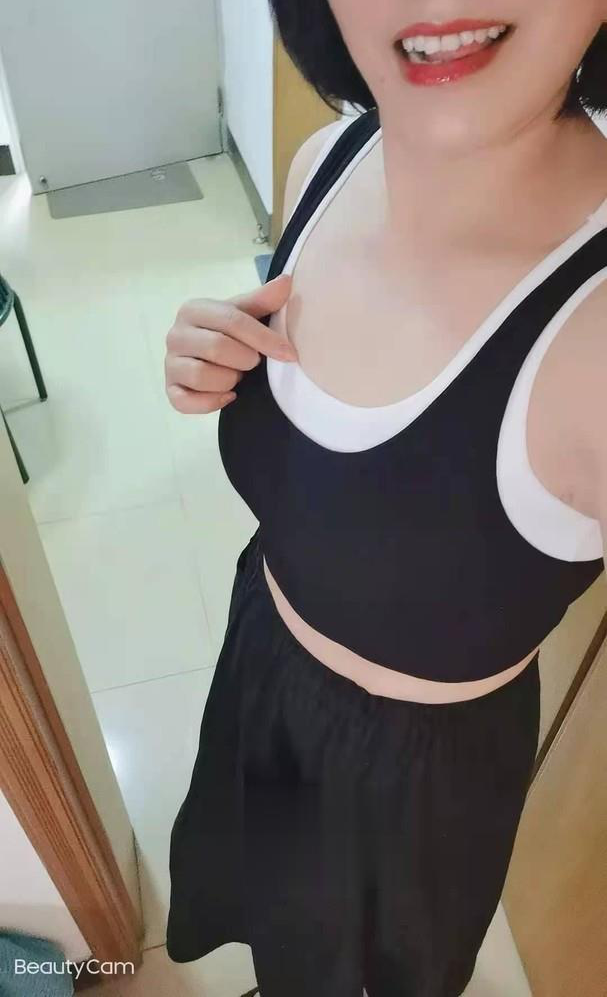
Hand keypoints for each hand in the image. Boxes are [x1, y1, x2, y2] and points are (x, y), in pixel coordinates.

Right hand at [165, 273, 295, 413]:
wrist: (207, 355)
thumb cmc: (228, 332)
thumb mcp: (244, 313)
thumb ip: (263, 300)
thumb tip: (286, 281)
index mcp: (193, 309)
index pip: (232, 320)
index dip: (263, 338)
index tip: (288, 353)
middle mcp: (176, 334)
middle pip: (216, 348)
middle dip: (244, 360)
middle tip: (252, 362)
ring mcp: (170, 364)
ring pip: (202, 376)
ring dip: (229, 380)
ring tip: (235, 375)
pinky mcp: (170, 390)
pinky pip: (186, 402)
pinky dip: (212, 402)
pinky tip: (229, 396)